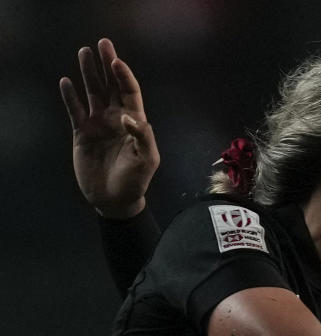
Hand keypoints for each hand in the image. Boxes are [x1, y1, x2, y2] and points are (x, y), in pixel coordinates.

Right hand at [59, 38, 158, 218]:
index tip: (116, 61)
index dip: (124, 76)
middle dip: (107, 65)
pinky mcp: (82, 133)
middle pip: (111, 86)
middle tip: (103, 43)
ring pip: (93, 93)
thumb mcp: (147, 159)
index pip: (130, 92)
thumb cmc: (136, 180)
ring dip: (88, 74)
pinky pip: (75, 110)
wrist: (115, 199)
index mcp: (135, 122)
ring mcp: (98, 124)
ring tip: (84, 53)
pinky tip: (66, 82)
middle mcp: (116, 118)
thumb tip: (128, 116)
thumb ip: (142, 136)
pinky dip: (70, 97)